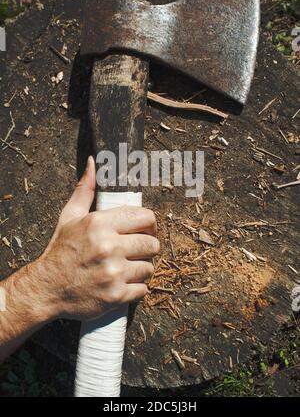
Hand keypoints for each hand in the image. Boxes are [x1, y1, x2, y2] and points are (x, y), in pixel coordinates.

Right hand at [28, 156, 158, 320]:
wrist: (46, 289)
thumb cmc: (61, 251)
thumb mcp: (70, 216)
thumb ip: (86, 189)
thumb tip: (94, 162)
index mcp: (99, 224)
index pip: (145, 217)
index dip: (149, 224)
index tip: (145, 230)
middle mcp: (108, 246)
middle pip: (152, 243)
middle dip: (147, 247)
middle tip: (137, 250)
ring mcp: (113, 273)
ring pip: (149, 267)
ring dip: (142, 268)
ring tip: (128, 268)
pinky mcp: (116, 295)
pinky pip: (143, 289)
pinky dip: (137, 288)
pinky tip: (123, 283)